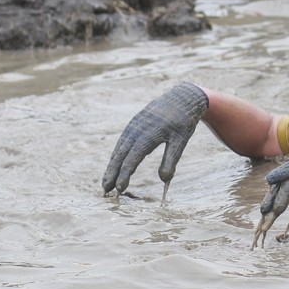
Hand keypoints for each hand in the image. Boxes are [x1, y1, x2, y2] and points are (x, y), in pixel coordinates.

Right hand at [102, 82, 208, 196]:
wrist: (181, 98)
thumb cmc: (183, 121)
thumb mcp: (181, 140)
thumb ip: (171, 159)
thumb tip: (164, 180)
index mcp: (149, 134)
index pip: (133, 158)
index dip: (125, 174)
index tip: (120, 189)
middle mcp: (137, 130)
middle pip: (120, 155)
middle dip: (112, 173)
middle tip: (106, 190)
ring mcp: (133, 126)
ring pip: (119, 149)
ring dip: (112, 166)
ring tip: (107, 182)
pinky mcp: (134, 124)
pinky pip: (122, 142)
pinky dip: (116, 155)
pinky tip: (114, 165)